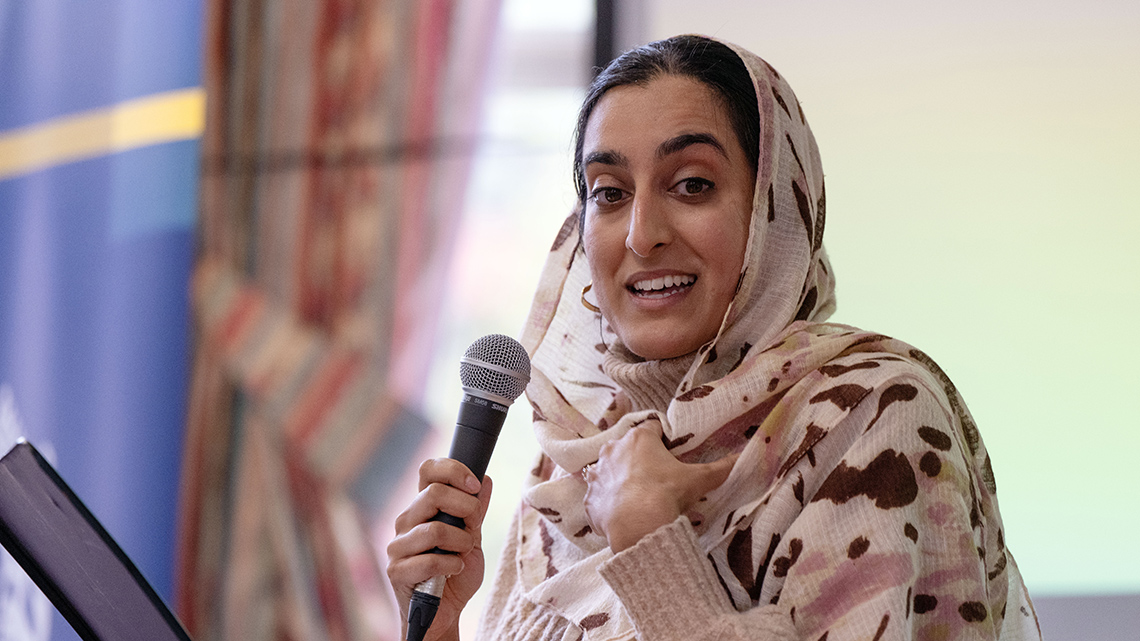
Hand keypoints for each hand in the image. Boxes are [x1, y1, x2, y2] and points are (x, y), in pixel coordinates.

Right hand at [387, 458, 492, 640]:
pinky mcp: (396, 571)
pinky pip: (429, 561)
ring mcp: (398, 545)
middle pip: (434, 493)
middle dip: (466, 508)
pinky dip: (451, 565)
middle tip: (472, 529)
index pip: (428, 470)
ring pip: (434, 529)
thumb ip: (475, 511)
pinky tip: (454, 570)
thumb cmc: (456, 573)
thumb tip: (484, 479)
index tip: (474, 485)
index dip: (453, 470)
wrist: (446, 612)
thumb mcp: (473, 538)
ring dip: (460, 542)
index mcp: (423, 506)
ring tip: (463, 554)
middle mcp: (407, 521)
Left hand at [583, 422, 735, 551]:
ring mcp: (598, 474)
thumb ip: (721, 468)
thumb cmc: (666, 494)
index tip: (671, 453)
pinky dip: (609, 502)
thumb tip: (743, 457)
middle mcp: (613, 449)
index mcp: (639, 438)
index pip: (653, 428)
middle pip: (629, 448)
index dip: (663, 439)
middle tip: (658, 478)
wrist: (636, 526)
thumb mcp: (698, 479)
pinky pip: (599, 496)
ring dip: (621, 479)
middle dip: (641, 459)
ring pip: (610, 470)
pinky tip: (623, 514)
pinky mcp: (589, 498)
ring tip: (639, 498)